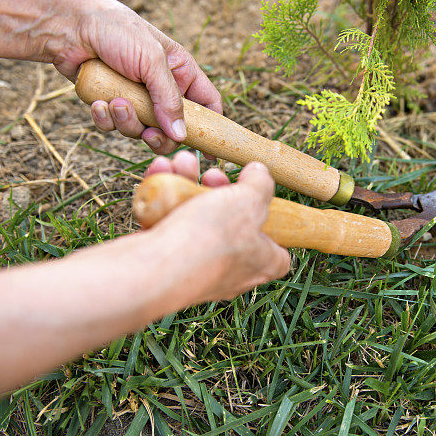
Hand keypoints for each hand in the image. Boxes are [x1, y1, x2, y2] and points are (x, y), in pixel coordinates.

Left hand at [54, 0, 221, 154]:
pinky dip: (105, 119)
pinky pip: (113, 126)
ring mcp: (135, 98)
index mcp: (180, 73)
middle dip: (159, 135)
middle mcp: (160, 88)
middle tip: (149, 135)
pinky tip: (97, 102)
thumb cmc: (116, 31)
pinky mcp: (109, 104)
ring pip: (140, 130)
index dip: (210, 127)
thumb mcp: (151, 61)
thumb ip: (169, 99)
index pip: (207, 104)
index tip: (209, 152)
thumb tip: (181, 135)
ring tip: (115, 103)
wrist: (68, 25)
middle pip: (172, 129)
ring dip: (127, 122)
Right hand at [140, 152, 290, 303]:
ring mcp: (196, 268)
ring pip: (196, 219)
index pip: (278, 253)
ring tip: (183, 163)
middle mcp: (231, 272)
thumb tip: (260, 172)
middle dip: (220, 190)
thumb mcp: (250, 200)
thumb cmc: (213, 238)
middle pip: (232, 225)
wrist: (156, 269)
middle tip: (212, 174)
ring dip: (189, 184)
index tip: (259, 201)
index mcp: (260, 264)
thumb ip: (260, 184)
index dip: (272, 225)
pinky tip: (160, 171)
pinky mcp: (165, 262)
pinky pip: (168, 224)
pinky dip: (163, 197)